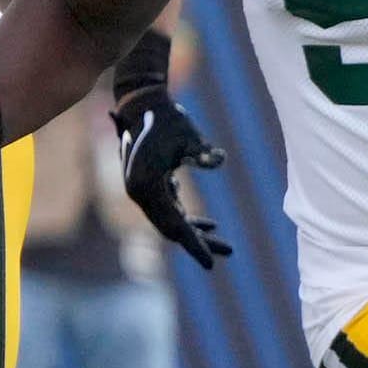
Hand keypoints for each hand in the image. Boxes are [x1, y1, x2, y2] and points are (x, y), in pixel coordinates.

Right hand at [111, 90, 232, 269]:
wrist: (144, 105)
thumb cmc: (168, 119)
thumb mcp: (188, 135)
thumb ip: (202, 152)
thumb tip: (219, 160)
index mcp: (147, 187)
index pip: (173, 225)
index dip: (194, 245)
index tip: (211, 263)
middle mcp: (140, 194)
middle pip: (171, 229)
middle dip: (199, 243)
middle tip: (228, 252)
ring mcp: (143, 192)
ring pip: (171, 222)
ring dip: (196, 233)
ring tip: (226, 245)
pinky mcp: (150, 186)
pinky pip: (170, 211)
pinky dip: (188, 220)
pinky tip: (210, 225)